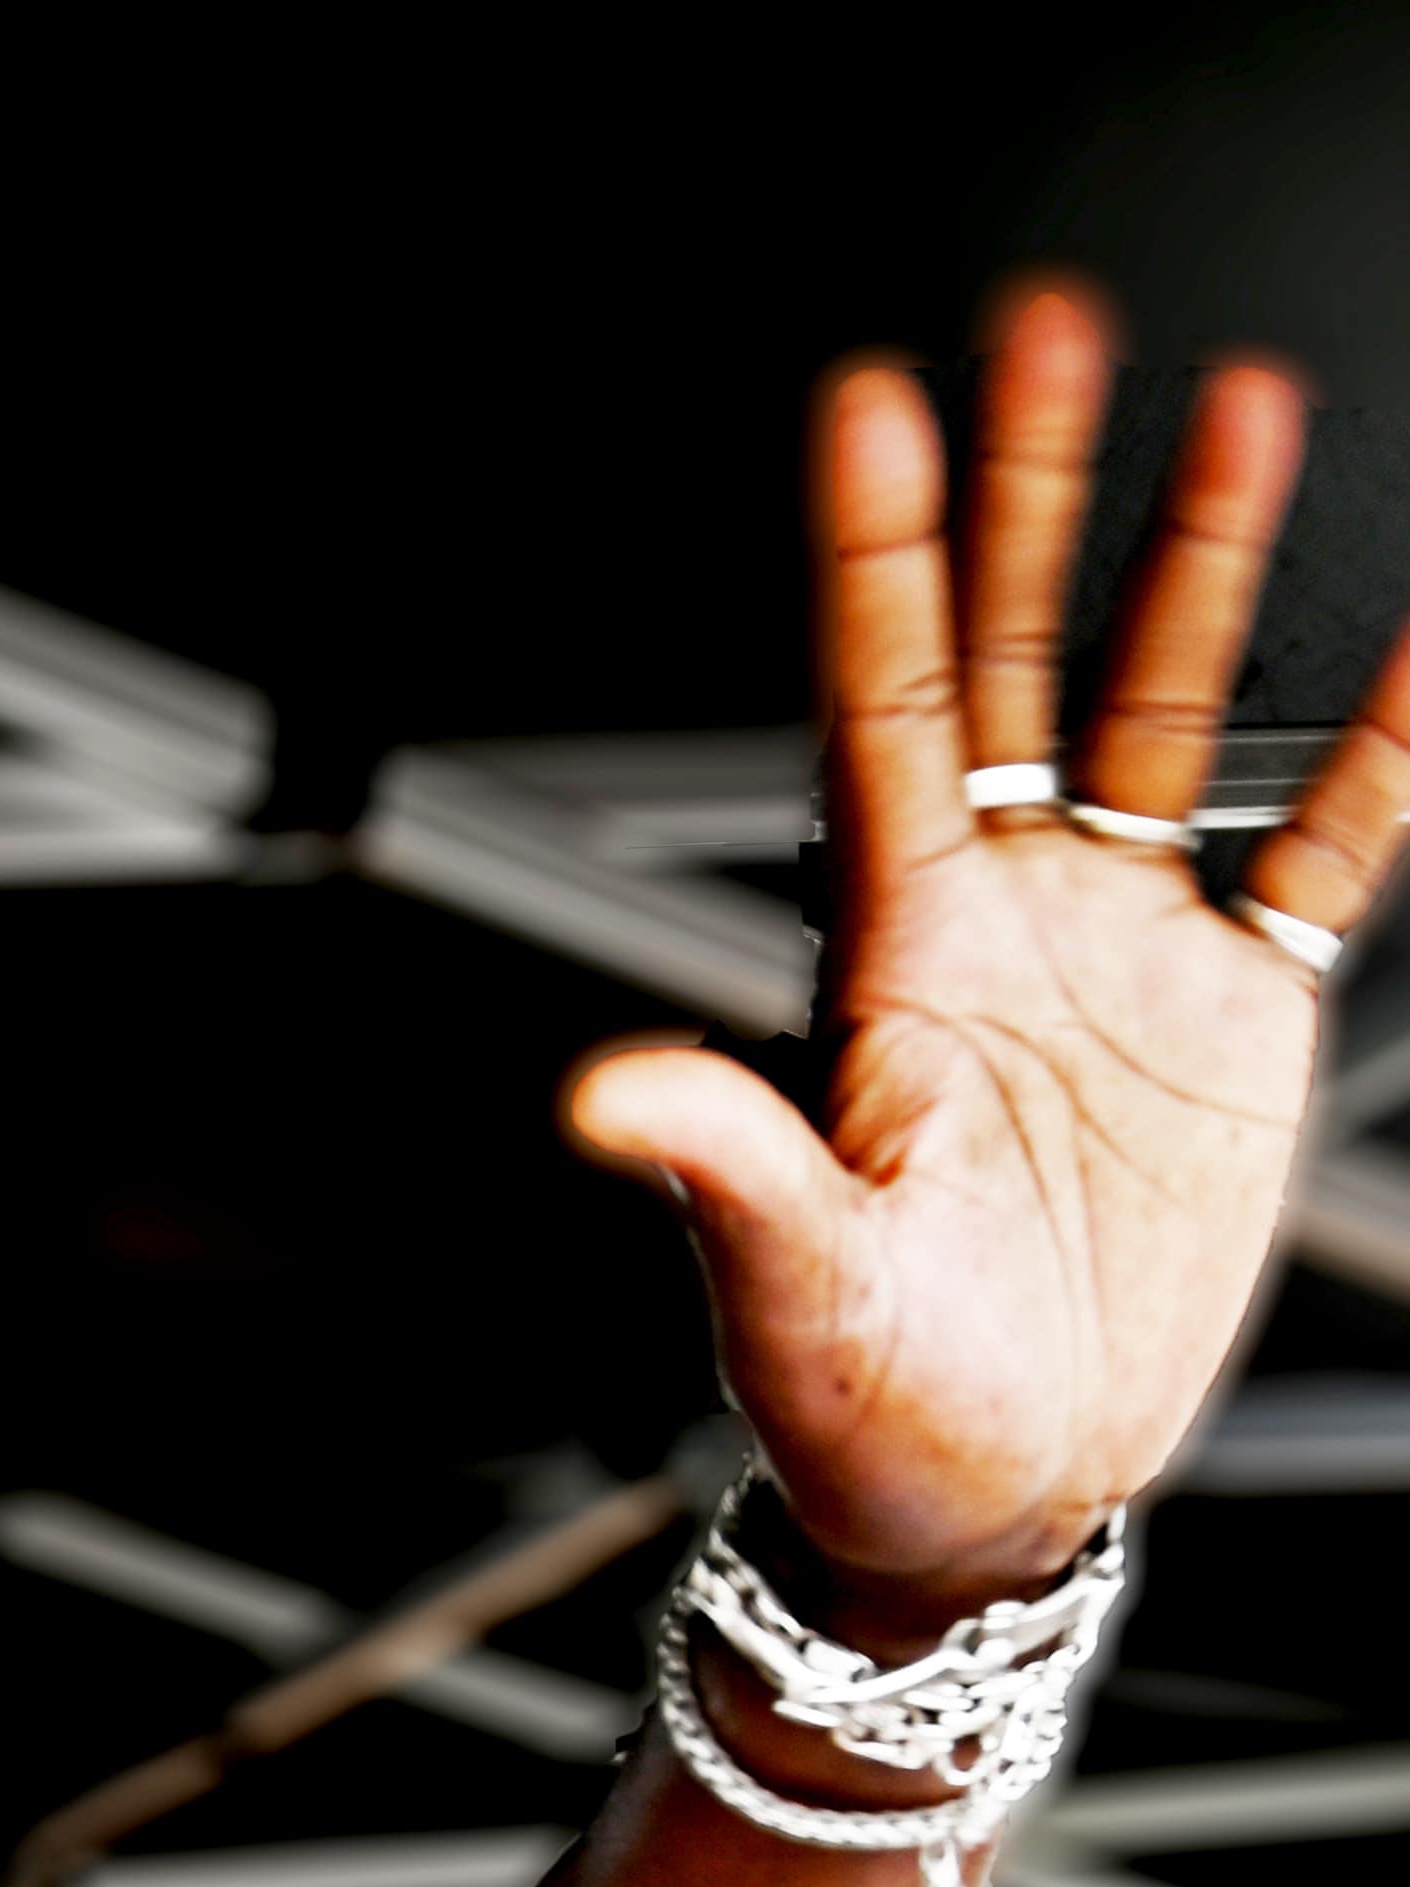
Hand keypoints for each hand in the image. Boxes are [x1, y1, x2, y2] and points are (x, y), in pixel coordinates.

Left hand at [569, 282, 1409, 1613]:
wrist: (983, 1509)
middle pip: (1017, 661)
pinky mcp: (1227, 1021)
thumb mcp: (785, 1289)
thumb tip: (601, 1096)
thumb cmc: (860, 1414)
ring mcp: (1119, 958)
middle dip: (1028, 497)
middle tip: (1045, 332)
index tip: (874, 411)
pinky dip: (1383, 752)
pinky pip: (1324, 853)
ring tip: (1239, 407)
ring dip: (1195, 566)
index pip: (882, 717)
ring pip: (1164, 715)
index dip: (879, 564)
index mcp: (892, 965)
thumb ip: (717, 1168)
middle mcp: (1002, 927)